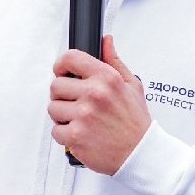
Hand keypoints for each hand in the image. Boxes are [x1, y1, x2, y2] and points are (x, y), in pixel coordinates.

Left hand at [48, 35, 150, 175]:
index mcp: (106, 78)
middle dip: (63, 95)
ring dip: (63, 116)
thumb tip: (106, 41)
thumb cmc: (135, 122)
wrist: (141, 153)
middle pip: (56, 86)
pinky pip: (55, 131)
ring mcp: (83, 116)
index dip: (62, 65)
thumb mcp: (131, 85)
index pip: (71, 58)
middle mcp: (94, 94)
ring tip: (81, 120)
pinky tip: (80, 134)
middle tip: (76, 104)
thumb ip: (114, 61)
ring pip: (53, 109)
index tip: (62, 72)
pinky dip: (65, 135)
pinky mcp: (76, 136)